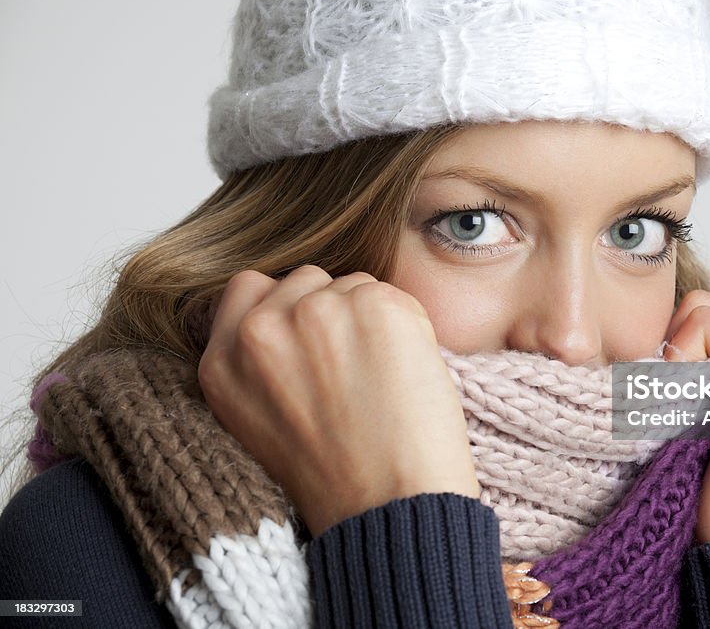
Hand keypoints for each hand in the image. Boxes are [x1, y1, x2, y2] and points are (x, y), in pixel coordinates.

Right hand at [197, 266, 480, 535]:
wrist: (389, 509)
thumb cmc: (338, 479)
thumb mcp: (259, 421)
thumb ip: (259, 360)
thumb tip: (292, 310)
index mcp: (222, 363)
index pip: (247, 288)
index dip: (284, 306)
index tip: (310, 337)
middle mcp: (260, 331)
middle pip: (304, 280)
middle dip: (329, 310)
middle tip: (352, 369)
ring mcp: (317, 313)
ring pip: (351, 285)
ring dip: (369, 319)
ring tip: (379, 381)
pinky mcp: (373, 307)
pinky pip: (394, 295)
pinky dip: (408, 327)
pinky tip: (405, 374)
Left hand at [664, 290, 709, 545]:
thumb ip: (705, 366)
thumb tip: (655, 335)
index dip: (681, 358)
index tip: (694, 412)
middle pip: (704, 307)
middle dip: (682, 354)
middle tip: (698, 415)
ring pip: (700, 310)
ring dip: (684, 363)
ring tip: (709, 417)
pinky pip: (703, 322)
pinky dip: (687, 363)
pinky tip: (709, 410)